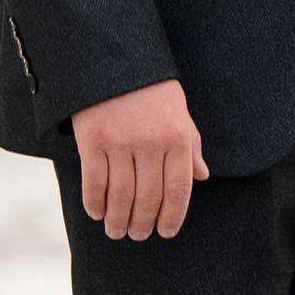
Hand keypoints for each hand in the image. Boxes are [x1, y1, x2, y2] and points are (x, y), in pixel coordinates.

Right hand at [73, 79, 209, 240]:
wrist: (113, 60)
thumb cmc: (151, 89)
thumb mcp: (179, 112)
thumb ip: (190, 145)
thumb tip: (202, 177)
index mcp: (176, 137)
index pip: (178, 189)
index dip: (172, 216)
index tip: (166, 232)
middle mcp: (150, 142)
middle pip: (149, 197)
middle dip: (144, 223)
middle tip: (138, 235)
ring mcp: (120, 142)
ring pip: (121, 196)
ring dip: (119, 220)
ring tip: (117, 231)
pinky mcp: (92, 141)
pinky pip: (94, 183)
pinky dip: (95, 203)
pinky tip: (98, 213)